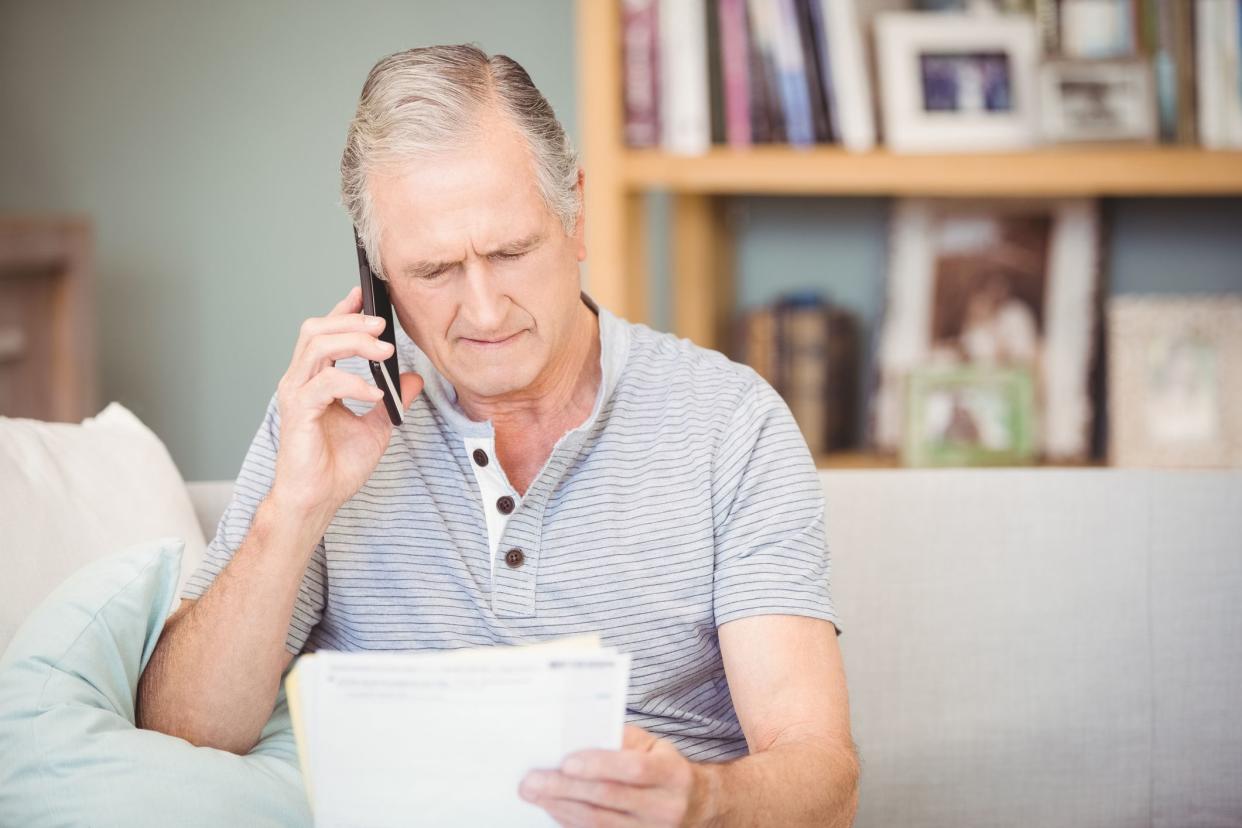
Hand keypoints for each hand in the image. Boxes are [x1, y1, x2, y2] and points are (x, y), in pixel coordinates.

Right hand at [270, 285, 422, 524]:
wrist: (318, 500)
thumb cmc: (337, 466)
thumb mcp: (378, 426)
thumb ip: (393, 399)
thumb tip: (414, 377)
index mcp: (315, 379)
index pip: (325, 333)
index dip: (344, 311)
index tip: (367, 295)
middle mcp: (300, 381)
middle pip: (316, 330)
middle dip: (351, 321)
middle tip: (383, 325)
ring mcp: (296, 394)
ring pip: (317, 347)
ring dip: (353, 343)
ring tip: (383, 353)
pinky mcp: (298, 412)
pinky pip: (325, 384)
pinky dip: (353, 383)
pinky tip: (374, 395)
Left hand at [519, 725, 713, 827]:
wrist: (693, 806)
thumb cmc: (662, 767)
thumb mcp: (652, 745)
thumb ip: (620, 739)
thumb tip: (578, 738)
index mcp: (671, 774)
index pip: (633, 770)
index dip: (599, 765)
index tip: (566, 762)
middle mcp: (665, 808)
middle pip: (608, 799)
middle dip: (564, 789)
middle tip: (531, 781)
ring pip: (599, 824)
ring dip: (560, 808)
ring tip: (535, 794)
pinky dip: (571, 823)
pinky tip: (553, 809)